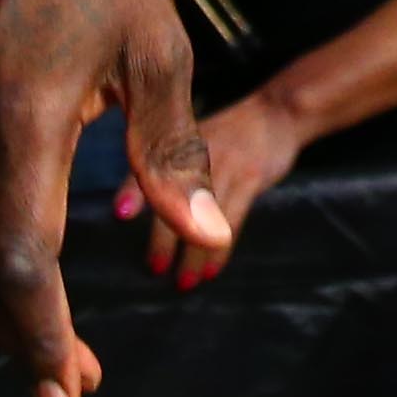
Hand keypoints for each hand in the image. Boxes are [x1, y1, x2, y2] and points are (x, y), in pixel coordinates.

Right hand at [0, 0, 228, 396]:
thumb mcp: (160, 53)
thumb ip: (174, 151)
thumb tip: (208, 236)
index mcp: (21, 118)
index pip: (18, 262)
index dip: (42, 335)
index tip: (72, 387)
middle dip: (16, 342)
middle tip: (68, 388)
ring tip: (44, 346)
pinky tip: (2, 279)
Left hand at [116, 88, 299, 286]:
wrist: (276, 114)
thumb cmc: (227, 135)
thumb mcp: (194, 143)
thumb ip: (168, 172)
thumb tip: (135, 214)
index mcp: (177, 147)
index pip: (150, 168)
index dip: (134, 191)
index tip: (120, 215)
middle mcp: (197, 155)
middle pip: (175, 200)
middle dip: (164, 240)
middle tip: (154, 270)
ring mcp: (225, 164)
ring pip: (203, 216)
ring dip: (192, 254)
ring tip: (184, 282)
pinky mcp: (251, 176)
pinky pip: (233, 219)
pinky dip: (221, 248)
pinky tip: (212, 270)